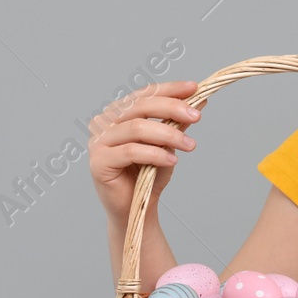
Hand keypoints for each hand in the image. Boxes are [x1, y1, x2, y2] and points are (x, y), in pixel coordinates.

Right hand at [87, 80, 206, 219]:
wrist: (136, 208)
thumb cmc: (147, 174)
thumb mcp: (167, 143)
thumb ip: (178, 121)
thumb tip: (200, 100)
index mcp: (118, 112)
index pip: (144, 94)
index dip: (170, 89)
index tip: (194, 88)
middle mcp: (103, 122)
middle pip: (140, 106)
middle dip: (172, 108)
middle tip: (196, 116)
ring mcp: (98, 141)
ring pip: (137, 128)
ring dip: (168, 135)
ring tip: (190, 146)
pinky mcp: (98, 161)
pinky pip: (131, 152)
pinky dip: (155, 154)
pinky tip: (171, 161)